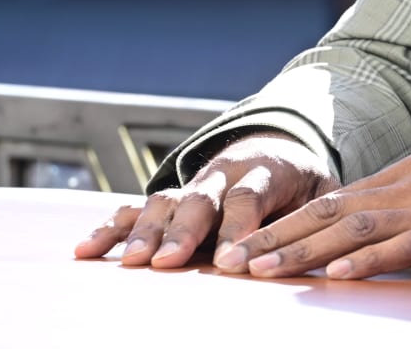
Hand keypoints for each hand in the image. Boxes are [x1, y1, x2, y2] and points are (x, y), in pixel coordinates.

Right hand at [73, 132, 336, 268]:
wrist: (278, 147)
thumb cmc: (304, 184)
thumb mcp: (324, 193)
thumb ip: (318, 216)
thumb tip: (325, 249)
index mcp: (266, 170)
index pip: (250, 197)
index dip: (239, 229)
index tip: (229, 262)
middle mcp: (223, 174)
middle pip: (199, 199)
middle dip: (182, 231)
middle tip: (167, 262)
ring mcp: (193, 184)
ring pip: (164, 202)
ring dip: (144, 231)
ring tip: (130, 262)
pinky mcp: (170, 197)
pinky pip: (135, 207)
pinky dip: (111, 226)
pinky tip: (86, 250)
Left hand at [214, 152, 410, 278]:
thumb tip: (369, 236)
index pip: (334, 198)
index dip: (286, 223)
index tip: (246, 244)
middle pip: (330, 210)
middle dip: (275, 236)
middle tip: (228, 261)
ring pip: (354, 227)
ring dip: (302, 252)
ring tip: (261, 272)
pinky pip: (404, 247)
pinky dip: (367, 261)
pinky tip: (337, 277)